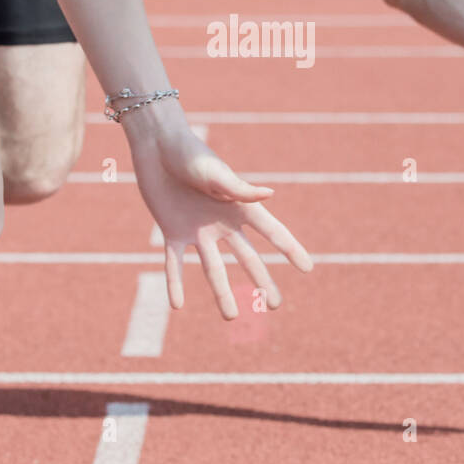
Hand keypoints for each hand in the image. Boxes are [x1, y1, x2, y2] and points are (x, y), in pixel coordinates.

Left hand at [132, 128, 312, 317]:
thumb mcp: (215, 172)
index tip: (308, 268)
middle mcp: (222, 223)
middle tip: (274, 306)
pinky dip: (174, 283)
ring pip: (213, 269)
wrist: (156, 146)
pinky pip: (174, 263)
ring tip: (230, 318)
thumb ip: (239, 189)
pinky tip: (178, 306)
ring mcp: (198, 230)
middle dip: (262, 282)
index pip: (271, 232)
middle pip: (248, 258)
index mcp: (239, 206)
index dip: (290, 249)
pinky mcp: (172, 232)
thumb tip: (269, 196)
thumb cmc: (189, 153)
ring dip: (222, 293)